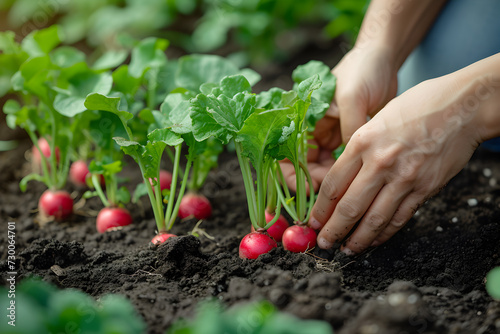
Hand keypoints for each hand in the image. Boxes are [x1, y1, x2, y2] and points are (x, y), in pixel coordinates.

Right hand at [281, 46, 398, 191]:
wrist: (382, 58)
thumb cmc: (362, 71)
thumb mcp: (352, 98)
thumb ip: (347, 130)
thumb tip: (346, 163)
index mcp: (302, 116)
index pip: (284, 152)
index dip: (292, 175)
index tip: (309, 189)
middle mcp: (310, 128)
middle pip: (300, 165)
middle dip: (311, 181)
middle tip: (330, 193)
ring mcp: (326, 134)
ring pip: (317, 167)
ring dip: (326, 181)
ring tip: (342, 189)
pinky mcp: (343, 138)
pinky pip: (336, 162)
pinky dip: (340, 173)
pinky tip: (350, 180)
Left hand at [309, 74, 482, 254]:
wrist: (463, 107)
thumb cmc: (419, 106)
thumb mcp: (377, 120)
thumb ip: (359, 148)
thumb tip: (344, 177)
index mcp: (363, 142)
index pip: (333, 184)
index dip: (320, 208)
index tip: (313, 221)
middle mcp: (380, 163)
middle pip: (349, 207)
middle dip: (333, 230)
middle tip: (324, 243)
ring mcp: (404, 178)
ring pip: (374, 219)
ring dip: (358, 239)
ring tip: (346, 250)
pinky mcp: (425, 189)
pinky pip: (400, 218)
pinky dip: (384, 233)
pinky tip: (374, 240)